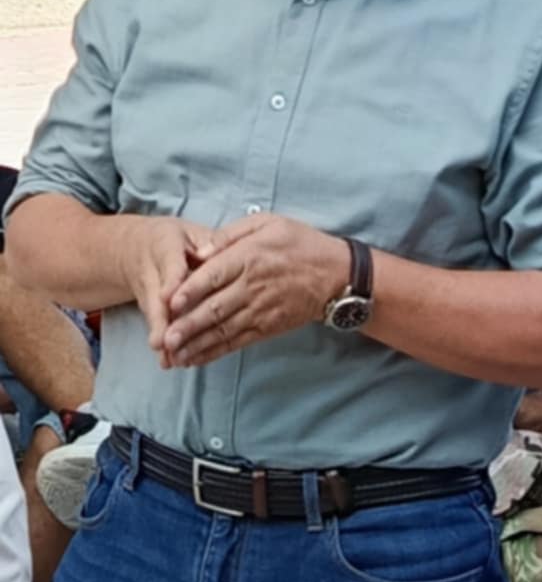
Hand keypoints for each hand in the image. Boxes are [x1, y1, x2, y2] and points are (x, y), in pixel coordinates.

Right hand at [116, 216, 210, 365]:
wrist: (133, 249)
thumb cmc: (173, 240)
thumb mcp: (190, 231)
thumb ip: (207, 240)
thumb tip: (216, 251)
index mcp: (165, 246)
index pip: (169, 263)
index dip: (170, 281)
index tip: (169, 297)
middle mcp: (152, 272)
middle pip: (156, 297)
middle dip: (160, 320)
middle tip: (163, 341)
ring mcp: (148, 293)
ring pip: (155, 316)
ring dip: (161, 338)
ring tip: (169, 358)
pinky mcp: (150, 309)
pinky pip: (157, 326)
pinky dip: (163, 345)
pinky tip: (170, 361)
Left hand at [160, 212, 348, 367]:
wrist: (337, 275)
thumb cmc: (300, 244)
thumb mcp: (269, 222)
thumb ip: (232, 234)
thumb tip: (202, 251)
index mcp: (250, 257)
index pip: (215, 275)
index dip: (191, 290)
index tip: (170, 301)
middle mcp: (253, 286)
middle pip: (215, 308)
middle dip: (188, 326)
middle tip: (165, 338)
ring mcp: (260, 310)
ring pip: (223, 330)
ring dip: (196, 344)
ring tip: (172, 354)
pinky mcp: (267, 328)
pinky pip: (237, 342)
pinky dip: (215, 352)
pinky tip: (195, 359)